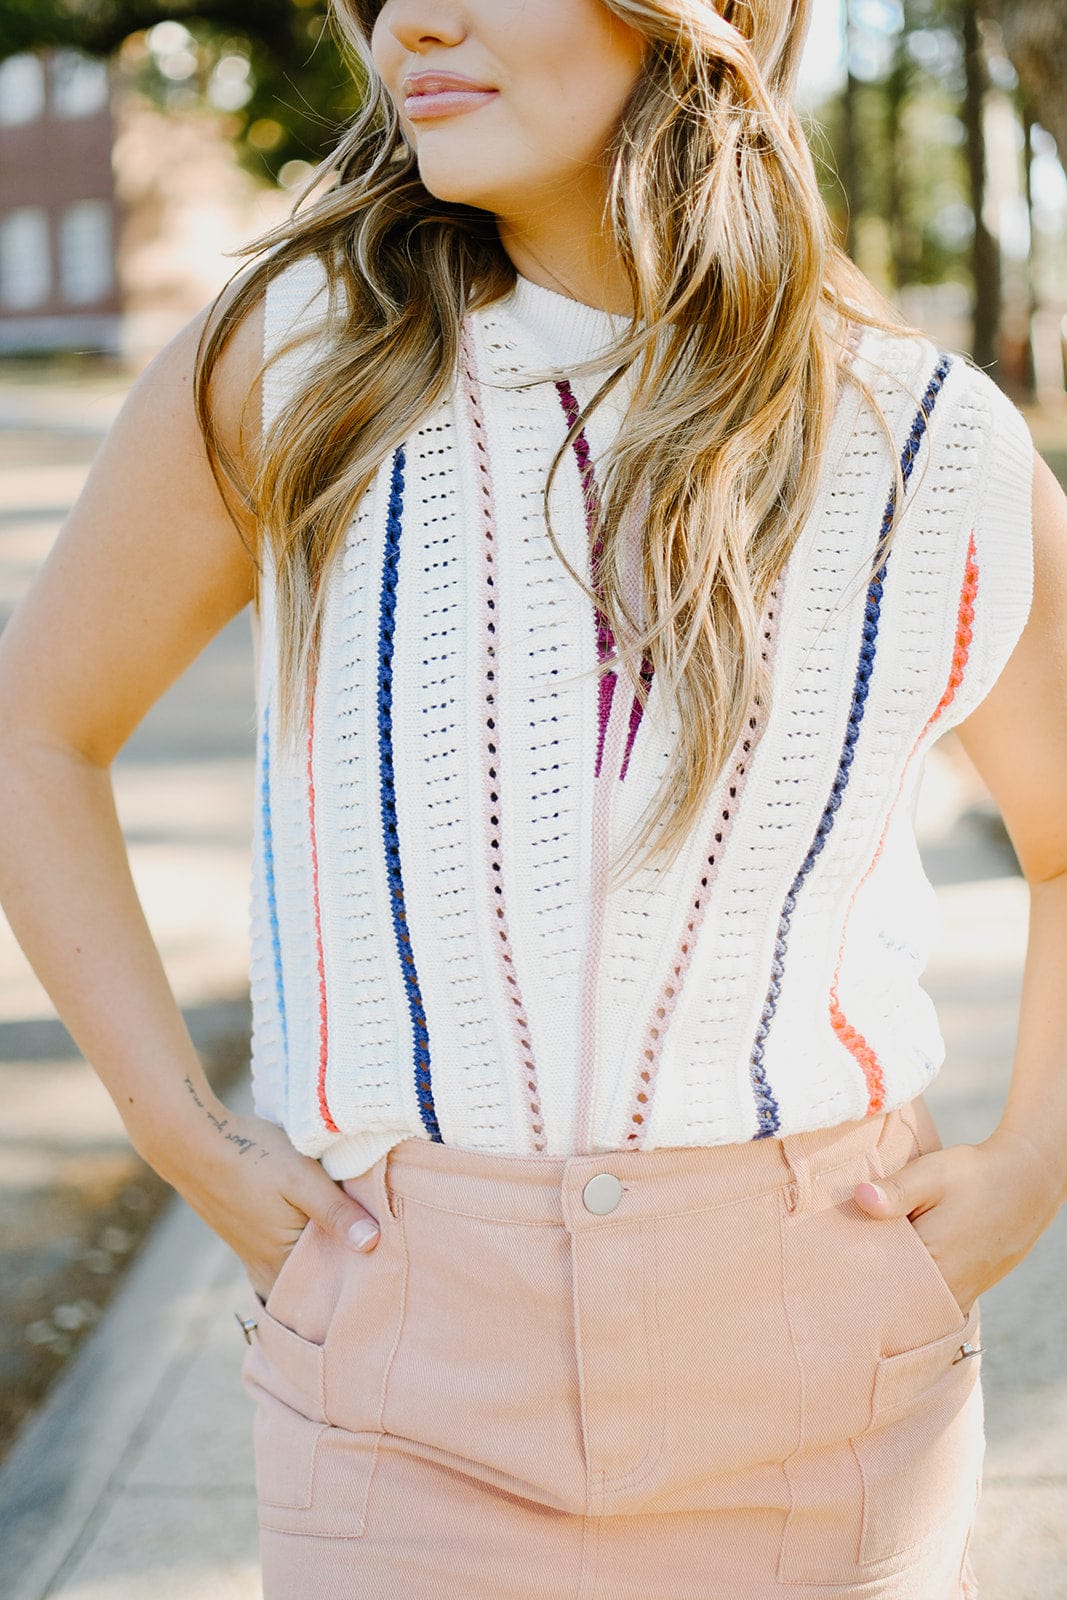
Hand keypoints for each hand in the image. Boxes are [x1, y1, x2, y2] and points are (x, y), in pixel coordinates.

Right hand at [140, 1092, 381, 1304]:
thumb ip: (336, 1211)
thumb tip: (373, 1244)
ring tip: (360, 1238)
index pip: (331, 1288)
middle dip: (346, 1270)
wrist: (192, 1140)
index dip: (361, 1277)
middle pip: (317, 1282)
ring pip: (303, 1266)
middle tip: (386, 1254)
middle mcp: (266, 1269)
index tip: (391, 1267)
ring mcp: (255, 1255)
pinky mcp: (250, 1237)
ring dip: (327, 1254)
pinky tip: (323, 1225)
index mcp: (281, 1263)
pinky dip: (307, 1245)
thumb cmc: (250, 1156)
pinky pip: (287, 1253)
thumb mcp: (301, 1179)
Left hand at [853, 1128, 1061, 1317]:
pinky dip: (910, 1282)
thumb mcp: (932, 1174)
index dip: (850, 1270)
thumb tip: (860, 1198)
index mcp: (933, 1266)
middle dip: (867, 1278)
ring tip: (864, 1260)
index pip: (877, 1282)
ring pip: (910, 1297)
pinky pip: (928, 1294)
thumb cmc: (976, 1176)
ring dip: (889, 1281)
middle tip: (837, 1261)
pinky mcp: (966, 1288)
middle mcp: (947, 1289)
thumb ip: (895, 1191)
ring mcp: (959, 1292)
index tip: (828, 1259)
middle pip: (892, 1295)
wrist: (1026, 1181)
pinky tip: (896, 1263)